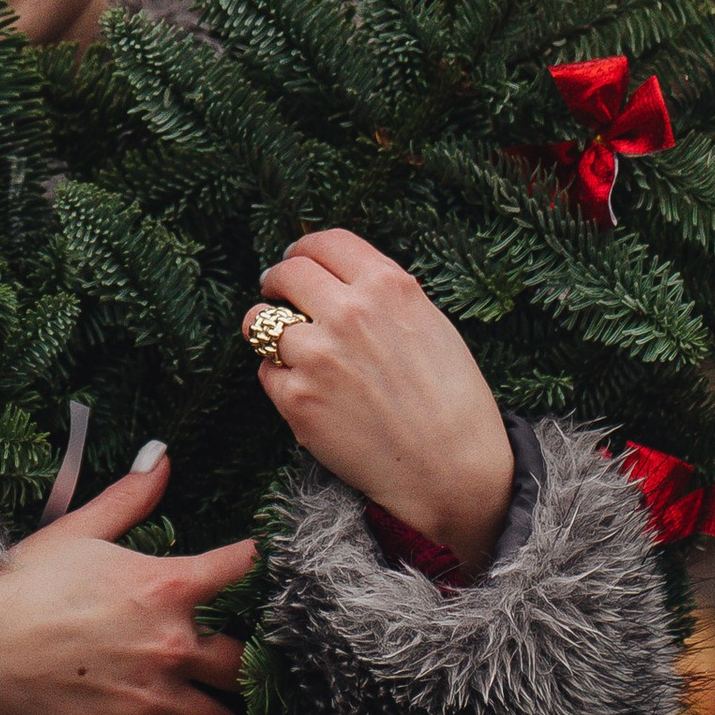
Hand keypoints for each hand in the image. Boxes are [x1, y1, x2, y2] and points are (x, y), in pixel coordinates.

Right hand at [0, 448, 253, 714]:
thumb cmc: (22, 584)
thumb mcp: (77, 529)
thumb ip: (129, 497)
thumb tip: (163, 457)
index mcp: (166, 585)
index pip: (244, 570)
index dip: (260, 568)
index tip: (264, 573)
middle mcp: (171, 643)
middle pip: (245, 663)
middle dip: (238, 663)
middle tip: (219, 662)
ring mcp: (152, 697)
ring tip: (200, 708)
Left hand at [255, 229, 514, 573]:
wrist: (451, 471)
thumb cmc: (452, 402)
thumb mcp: (431, 325)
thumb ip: (384, 296)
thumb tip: (338, 280)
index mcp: (388, 286)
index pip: (326, 242)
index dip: (306, 248)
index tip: (298, 258)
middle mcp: (349, 312)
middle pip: (287, 272)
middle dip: (279, 281)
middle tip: (279, 294)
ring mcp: (318, 355)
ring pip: (261, 322)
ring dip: (270, 331)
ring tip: (288, 346)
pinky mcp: (297, 398)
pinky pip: (268, 371)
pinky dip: (281, 378)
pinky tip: (309, 392)